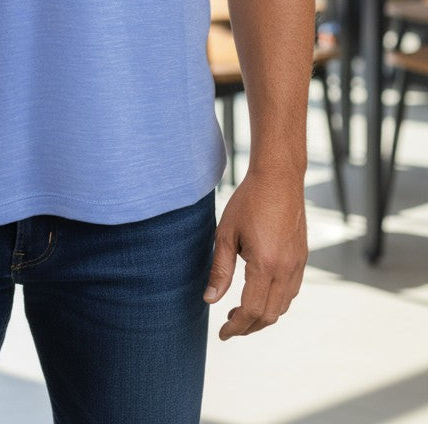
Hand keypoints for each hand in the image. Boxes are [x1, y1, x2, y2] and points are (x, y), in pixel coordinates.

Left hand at [203, 171, 306, 338]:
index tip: (222, 333)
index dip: (235, 327)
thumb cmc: (249, 201)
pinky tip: (259, 294)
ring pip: (282, 306)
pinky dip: (275, 302)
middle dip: (248, 327)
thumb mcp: (226, 234)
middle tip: (229, 326)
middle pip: (269, 315)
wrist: (279, 178)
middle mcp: (286, 269)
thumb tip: (210, 300)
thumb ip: (220, 270)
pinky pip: (291, 292)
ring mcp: (298, 265)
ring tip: (241, 312)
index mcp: (265, 265)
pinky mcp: (302, 258)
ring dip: (263, 316)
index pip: (250, 310)